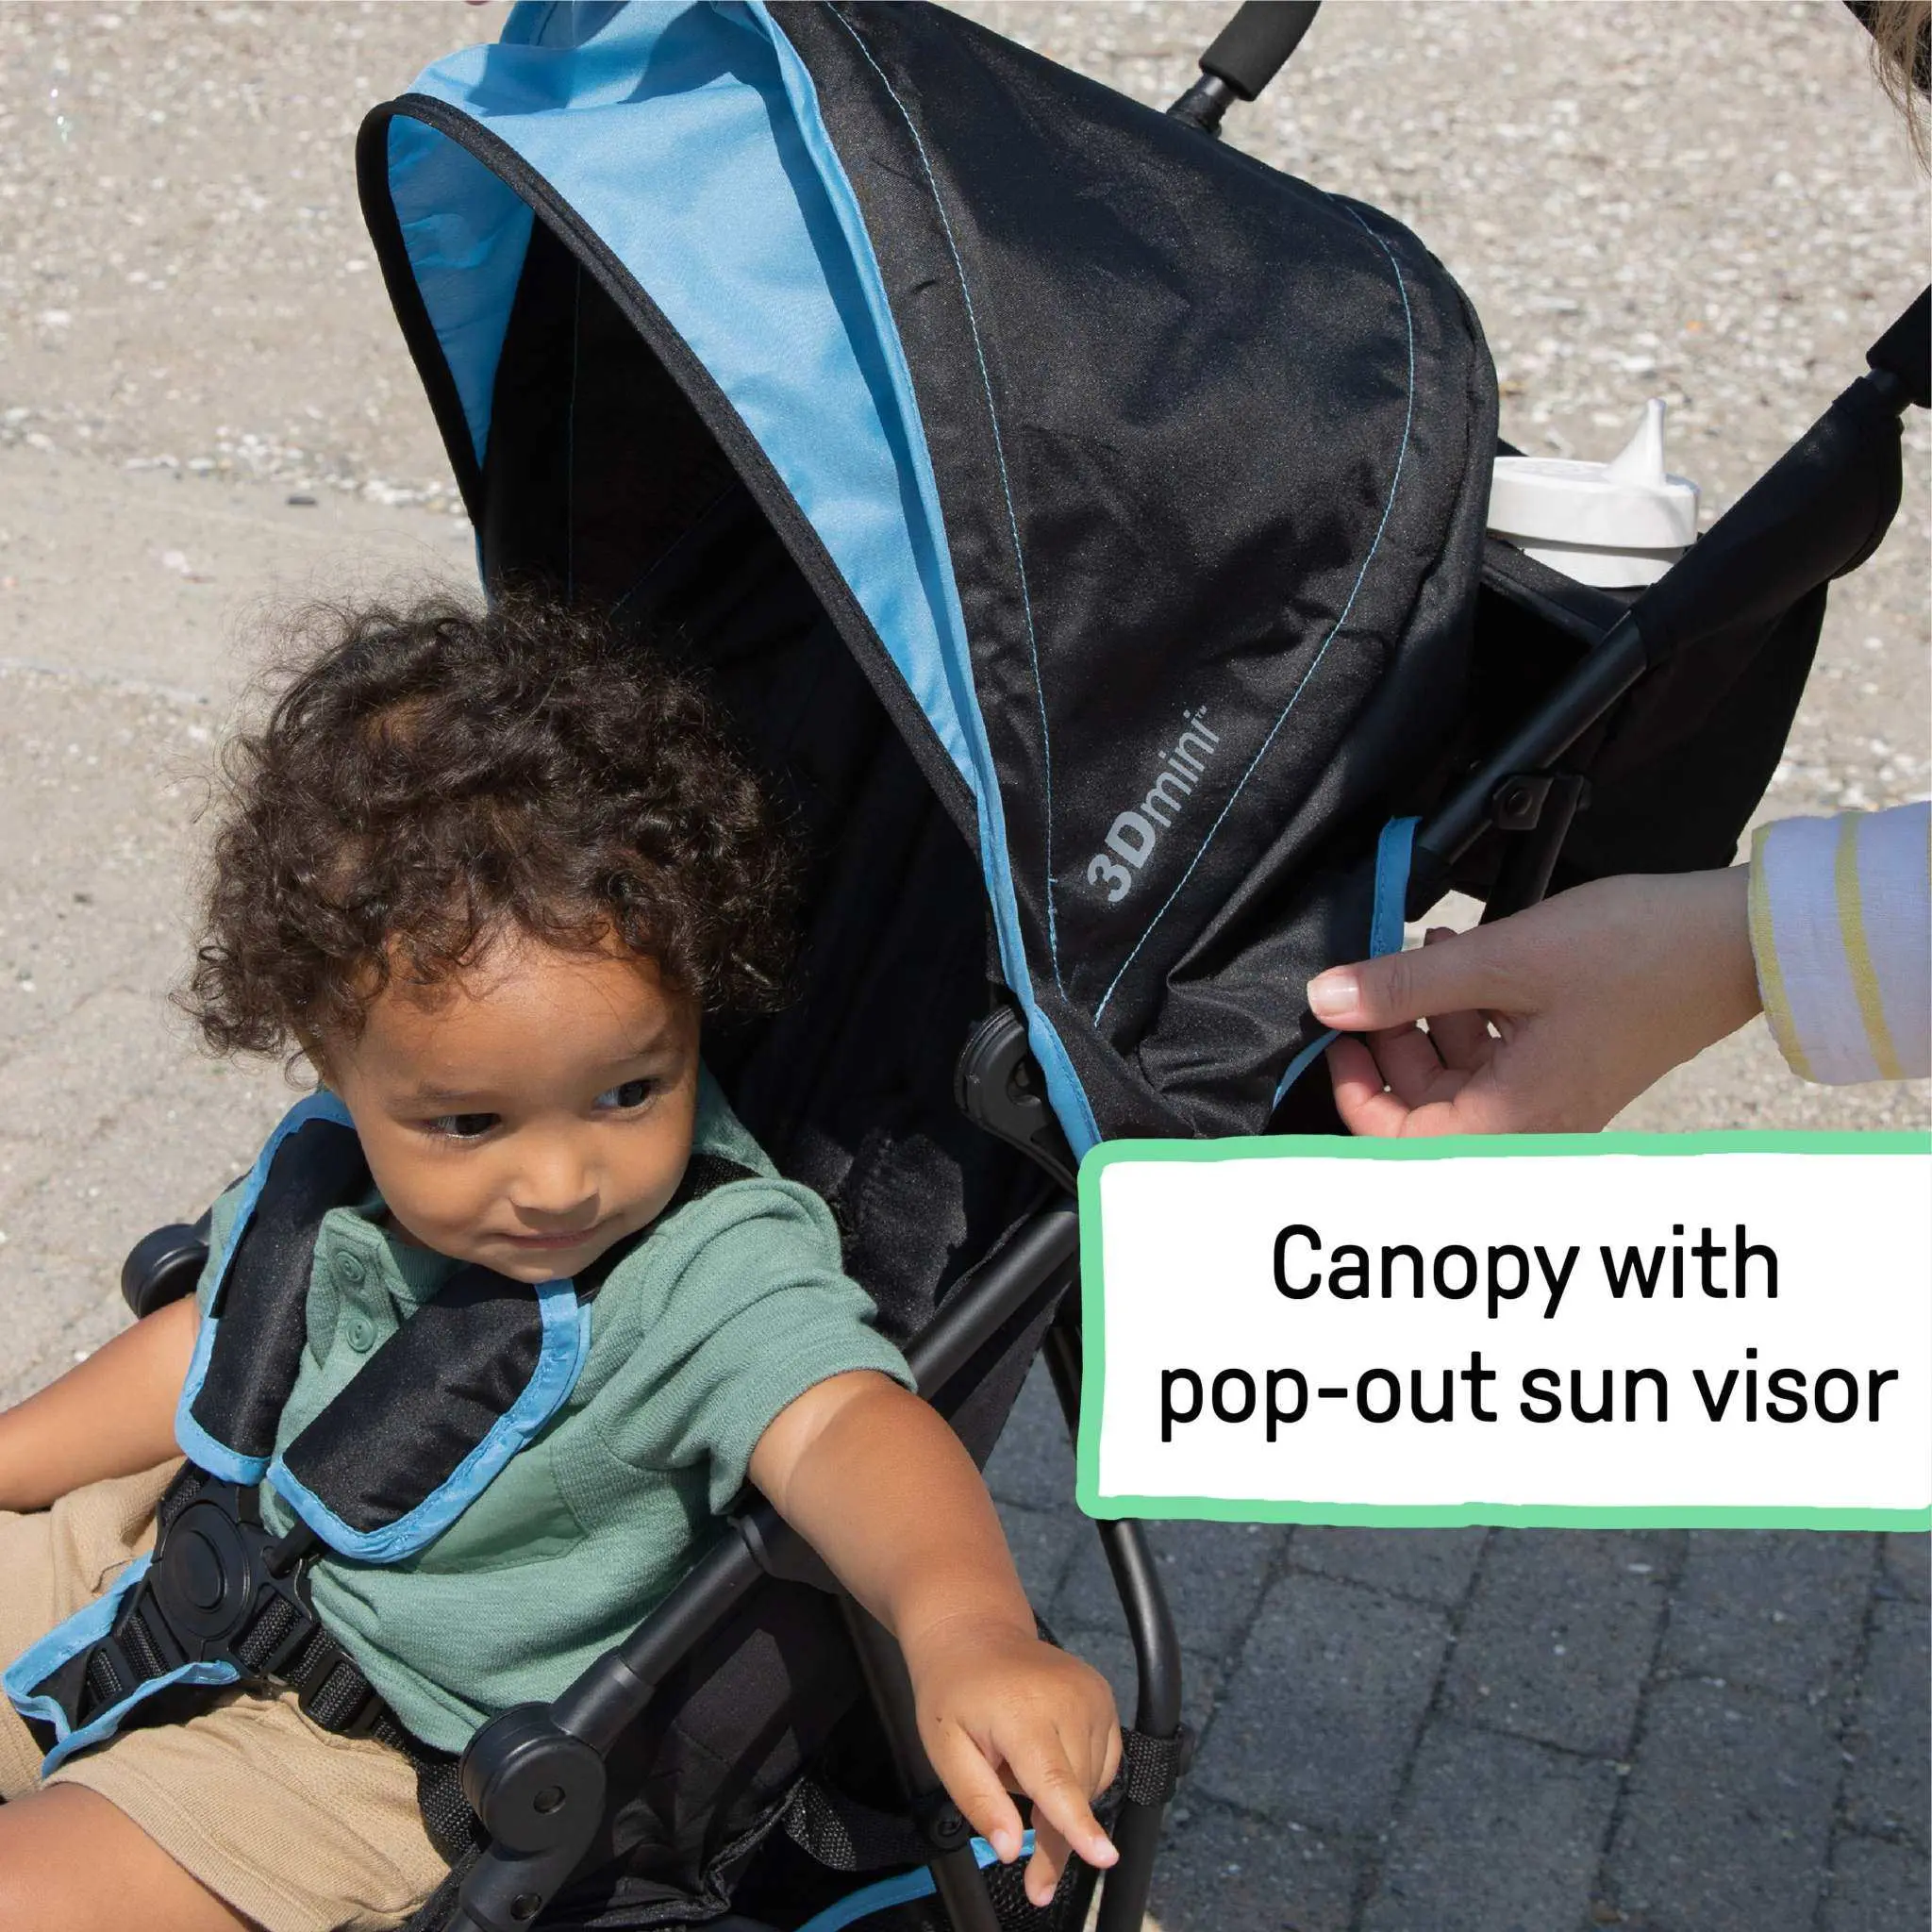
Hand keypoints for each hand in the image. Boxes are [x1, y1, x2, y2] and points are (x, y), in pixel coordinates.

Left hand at [903, 1614, 1120, 1907]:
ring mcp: (1092, 1694)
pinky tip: (1046, 1759)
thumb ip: (978, 1801)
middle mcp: (1067, 1698)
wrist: (975, 1632)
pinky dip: (1079, 1775)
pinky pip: (1104, 1761)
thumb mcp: (945, 1750)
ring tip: (1019, 1768)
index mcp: (1021, 1710)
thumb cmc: (953, 1691)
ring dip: (1062, 1797)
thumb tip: (1010, 1850)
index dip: (1077, 1824)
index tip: (1105, 1858)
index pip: (1054, 1780)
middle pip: (1075, 1793)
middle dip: (1053, 1832)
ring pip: (1092, 1783)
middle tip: (1019, 1846)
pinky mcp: (1104, 1695)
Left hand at [1305, 868, 1760, 1134]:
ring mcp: (1551, 1100)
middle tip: (1377, 980)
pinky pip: (1493, 1058)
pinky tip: (1459, 958)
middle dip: (1391, 1041)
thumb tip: (1327, 1000)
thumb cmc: (1635, 953)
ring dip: (1428, 1017)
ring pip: (1455, 1077)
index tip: (1337, 1033)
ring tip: (1425, 949)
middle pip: (1423, 1108)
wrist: (1733, 941)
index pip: (1398, 1142)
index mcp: (1513, 1122)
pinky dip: (1467, 1012)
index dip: (1354, 1090)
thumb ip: (1404, 985)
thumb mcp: (1500, 959)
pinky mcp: (1565, 1071)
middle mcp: (1532, 1126)